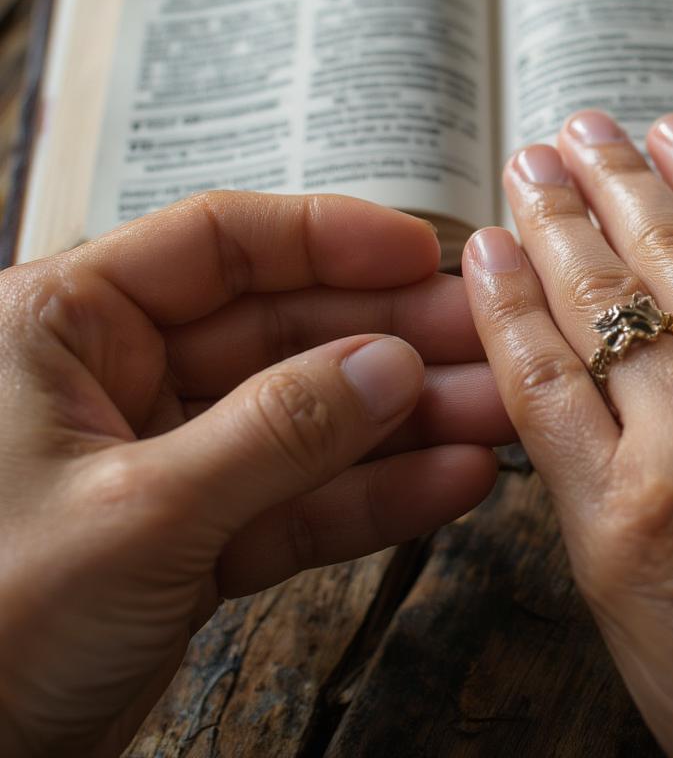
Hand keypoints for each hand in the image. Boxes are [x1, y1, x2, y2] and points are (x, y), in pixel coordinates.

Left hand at [0, 191, 511, 757]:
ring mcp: (170, 459)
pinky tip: (452, 481)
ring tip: (499, 412)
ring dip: (404, 421)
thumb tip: (391, 365)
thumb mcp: (139, 512)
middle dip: (391, 339)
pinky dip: (374, 497)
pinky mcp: (199, 537)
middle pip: (284, 332)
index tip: (422, 251)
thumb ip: (276, 432)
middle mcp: (121, 377)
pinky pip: (300, 501)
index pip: (220, 245)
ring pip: (306, 420)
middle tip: (489, 339)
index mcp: (68, 323)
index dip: (328, 240)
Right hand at [463, 111, 672, 756]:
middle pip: (636, 270)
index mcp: (640, 482)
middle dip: (590, 191)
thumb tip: (527, 338)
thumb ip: (565, 448)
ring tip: (651, 126)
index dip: (523, 257)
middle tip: (564, 138)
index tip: (504, 210)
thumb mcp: (614, 583)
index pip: (556, 331)